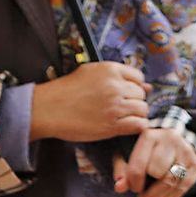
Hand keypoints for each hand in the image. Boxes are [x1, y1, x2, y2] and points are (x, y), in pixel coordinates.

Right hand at [30, 61, 150, 142]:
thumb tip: (147, 86)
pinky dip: (136, 127)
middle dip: (134, 101)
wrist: (49, 109)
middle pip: (141, 94)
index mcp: (110, 69)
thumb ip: (117, 76)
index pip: (139, 77)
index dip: (134, 86)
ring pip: (143, 110)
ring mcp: (115, 106)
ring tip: (123, 117)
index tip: (127, 93)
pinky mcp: (112, 125)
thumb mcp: (90, 72)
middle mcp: (115, 86)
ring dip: (136, 114)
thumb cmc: (67, 90)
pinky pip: (138, 125)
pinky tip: (126, 126)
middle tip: (121, 107)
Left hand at [111, 128, 195, 196]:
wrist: (175, 137)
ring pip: (171, 182)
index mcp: (149, 135)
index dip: (133, 183)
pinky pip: (182, 188)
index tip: (134, 187)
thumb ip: (121, 169)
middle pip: (157, 173)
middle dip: (147, 189)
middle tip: (142, 192)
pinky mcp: (195, 164)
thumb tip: (119, 187)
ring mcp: (185, 151)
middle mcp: (169, 139)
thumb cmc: (146, 149)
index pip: (139, 165)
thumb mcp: (129, 153)